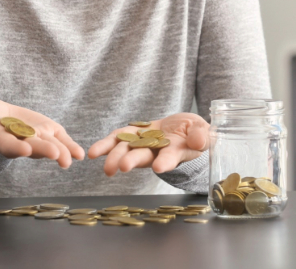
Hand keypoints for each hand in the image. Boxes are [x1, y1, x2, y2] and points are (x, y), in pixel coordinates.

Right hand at [0, 96, 84, 168]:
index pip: (5, 144)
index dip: (14, 147)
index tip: (24, 150)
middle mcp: (16, 141)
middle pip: (30, 147)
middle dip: (43, 151)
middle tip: (56, 156)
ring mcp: (32, 138)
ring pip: (47, 144)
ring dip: (60, 151)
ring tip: (70, 159)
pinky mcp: (45, 132)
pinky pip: (59, 139)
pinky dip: (70, 146)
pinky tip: (80, 154)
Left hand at [87, 112, 208, 175]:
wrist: (182, 129)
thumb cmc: (196, 132)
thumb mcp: (202, 131)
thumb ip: (201, 135)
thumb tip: (198, 141)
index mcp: (176, 152)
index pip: (170, 158)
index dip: (165, 162)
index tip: (159, 166)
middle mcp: (156, 152)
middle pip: (142, 156)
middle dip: (131, 161)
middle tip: (120, 167)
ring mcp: (143, 143)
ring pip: (126, 149)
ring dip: (112, 154)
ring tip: (96, 157)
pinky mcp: (133, 134)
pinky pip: (118, 138)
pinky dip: (106, 144)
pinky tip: (93, 152)